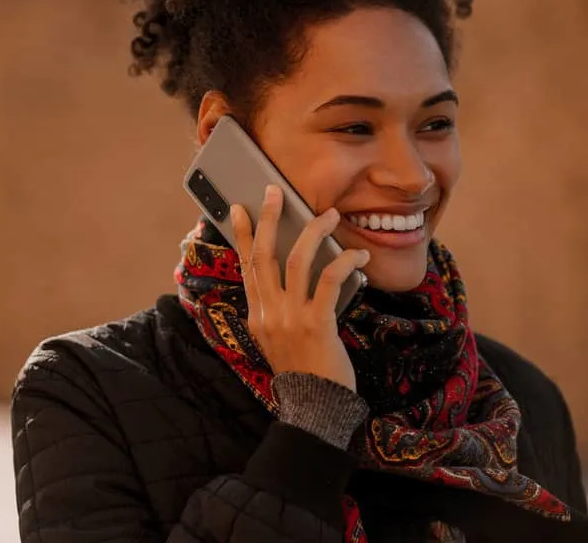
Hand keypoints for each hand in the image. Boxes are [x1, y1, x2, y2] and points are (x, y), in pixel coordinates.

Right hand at [230, 185, 368, 391]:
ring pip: (296, 261)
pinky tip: (357, 254)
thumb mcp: (277, 339)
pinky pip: (329, 281)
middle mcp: (268, 312)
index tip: (241, 210)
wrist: (314, 406)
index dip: (244, 235)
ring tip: (329, 215)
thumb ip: (277, 310)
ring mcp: (290, 317)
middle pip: (264, 255)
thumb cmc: (302, 372)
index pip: (246, 266)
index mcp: (256, 314)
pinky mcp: (316, 323)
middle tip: (276, 192)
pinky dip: (343, 261)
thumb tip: (289, 279)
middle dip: (269, 219)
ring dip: (313, 233)